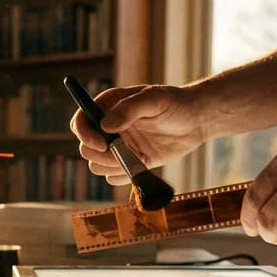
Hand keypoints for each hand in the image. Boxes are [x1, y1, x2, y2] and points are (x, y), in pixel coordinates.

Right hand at [70, 85, 207, 185]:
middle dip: (101, 155)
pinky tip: (141, 165)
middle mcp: (108, 127)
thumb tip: (105, 126)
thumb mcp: (153, 100)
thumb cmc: (175, 103)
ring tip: (136, 158)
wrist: (196, 121)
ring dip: (112, 167)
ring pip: (97, 165)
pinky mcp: (129, 162)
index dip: (85, 134)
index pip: (81, 121)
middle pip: (85, 148)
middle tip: (123, 153)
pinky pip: (113, 177)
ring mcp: (118, 146)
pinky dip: (123, 176)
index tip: (101, 144)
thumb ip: (128, 110)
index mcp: (108, 106)